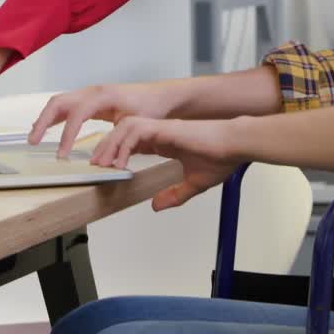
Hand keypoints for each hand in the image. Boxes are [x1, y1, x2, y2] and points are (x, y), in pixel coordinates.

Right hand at [29, 83, 180, 157]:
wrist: (160, 96)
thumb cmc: (150, 108)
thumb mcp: (134, 124)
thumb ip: (116, 138)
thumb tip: (102, 159)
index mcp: (102, 96)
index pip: (76, 115)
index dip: (66, 136)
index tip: (61, 155)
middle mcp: (92, 92)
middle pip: (58, 103)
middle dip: (43, 122)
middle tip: (34, 141)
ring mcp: (90, 94)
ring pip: (59, 103)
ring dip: (45, 119)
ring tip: (34, 137)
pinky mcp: (90, 100)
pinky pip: (67, 106)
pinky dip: (54, 117)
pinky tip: (47, 128)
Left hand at [89, 116, 241, 210]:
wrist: (236, 145)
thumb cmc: (222, 158)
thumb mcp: (195, 184)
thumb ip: (175, 195)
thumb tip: (156, 206)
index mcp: (167, 141)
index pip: (134, 141)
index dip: (119, 152)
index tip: (110, 169)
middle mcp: (161, 132)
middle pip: (124, 132)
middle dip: (107, 147)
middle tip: (97, 166)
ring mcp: (162, 128)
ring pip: (125, 127)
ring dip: (111, 144)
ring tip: (103, 164)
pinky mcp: (165, 128)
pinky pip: (136, 131)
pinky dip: (123, 145)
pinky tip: (120, 162)